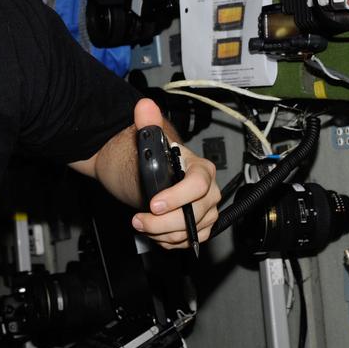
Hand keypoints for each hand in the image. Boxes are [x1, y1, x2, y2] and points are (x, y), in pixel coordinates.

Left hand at [130, 98, 220, 249]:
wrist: (143, 176)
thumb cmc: (148, 161)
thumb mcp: (145, 142)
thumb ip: (147, 124)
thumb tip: (145, 106)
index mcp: (200, 168)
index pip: (199, 184)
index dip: (178, 196)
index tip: (153, 204)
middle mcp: (209, 191)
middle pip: (196, 213)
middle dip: (164, 222)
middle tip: (139, 219)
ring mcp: (206, 211)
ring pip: (191, 232)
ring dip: (162, 233)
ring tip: (142, 224)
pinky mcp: (200, 228)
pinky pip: (189, 241)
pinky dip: (169, 241)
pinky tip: (154, 232)